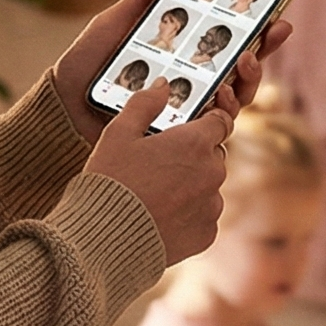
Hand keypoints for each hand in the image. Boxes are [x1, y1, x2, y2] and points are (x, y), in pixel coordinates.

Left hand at [57, 0, 293, 143]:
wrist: (61, 107)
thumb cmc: (86, 65)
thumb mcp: (113, 22)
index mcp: (180, 55)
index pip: (227, 41)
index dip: (255, 28)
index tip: (276, 10)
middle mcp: (190, 83)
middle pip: (241, 68)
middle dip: (264, 48)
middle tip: (274, 29)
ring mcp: (186, 110)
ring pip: (236, 97)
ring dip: (250, 76)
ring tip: (246, 58)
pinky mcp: (176, 134)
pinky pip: (212, 125)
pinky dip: (225, 108)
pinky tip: (225, 92)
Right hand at [82, 74, 230, 263]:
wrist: (104, 240)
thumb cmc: (110, 180)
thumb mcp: (117, 133)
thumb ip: (144, 104)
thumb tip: (164, 86)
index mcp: (195, 142)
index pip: (220, 121)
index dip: (204, 123)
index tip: (186, 131)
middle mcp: (213, 172)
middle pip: (213, 155)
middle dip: (193, 157)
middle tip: (158, 166)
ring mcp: (212, 205)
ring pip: (209, 187)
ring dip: (191, 187)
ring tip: (155, 196)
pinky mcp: (207, 234)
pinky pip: (203, 218)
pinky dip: (188, 216)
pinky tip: (160, 217)